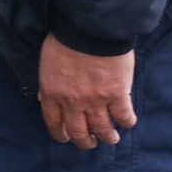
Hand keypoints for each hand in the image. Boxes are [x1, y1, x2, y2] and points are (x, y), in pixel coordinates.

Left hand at [38, 34, 137, 148]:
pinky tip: (128, 122)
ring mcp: (96, 100)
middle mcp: (73, 102)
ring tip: (111, 138)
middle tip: (90, 142)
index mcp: (52, 93)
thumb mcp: (47, 64)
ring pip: (102, 130)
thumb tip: (44, 100)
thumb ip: (48, 85)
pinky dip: (127, 122)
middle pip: (79, 132)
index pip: (54, 123)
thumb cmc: (65, 41)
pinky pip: (124, 116)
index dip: (61, 135)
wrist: (88, 29)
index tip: (66, 138)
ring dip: (107, 137)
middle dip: (85, 142)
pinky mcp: (117, 94)